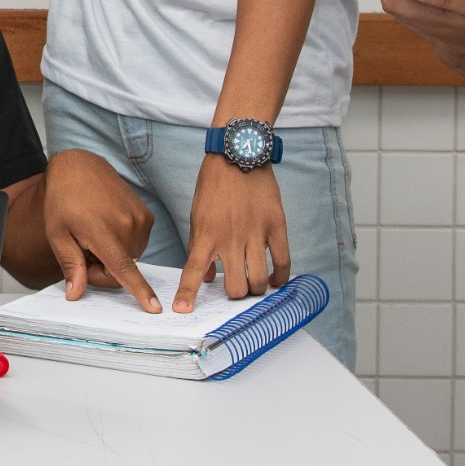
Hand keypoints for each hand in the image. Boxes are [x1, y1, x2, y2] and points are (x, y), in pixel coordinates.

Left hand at [42, 150, 158, 309]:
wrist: (80, 168)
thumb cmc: (64, 200)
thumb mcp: (57, 234)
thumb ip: (70, 265)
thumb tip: (76, 294)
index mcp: (103, 231)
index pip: (124, 269)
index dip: (139, 291)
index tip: (155, 308)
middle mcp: (128, 225)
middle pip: (121, 270)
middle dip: (100, 268)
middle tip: (82, 248)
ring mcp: (141, 219)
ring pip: (130, 258)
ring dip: (112, 255)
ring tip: (94, 233)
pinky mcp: (147, 216)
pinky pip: (136, 244)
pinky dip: (121, 244)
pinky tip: (106, 226)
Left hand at [178, 154, 289, 310]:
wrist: (238, 154)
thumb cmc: (214, 184)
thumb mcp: (198, 214)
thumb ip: (201, 246)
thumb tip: (207, 277)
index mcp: (206, 234)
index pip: (193, 271)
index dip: (188, 294)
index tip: (182, 311)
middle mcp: (230, 238)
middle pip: (236, 287)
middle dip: (236, 296)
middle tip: (237, 290)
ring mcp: (255, 233)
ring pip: (258, 280)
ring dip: (257, 289)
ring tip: (255, 285)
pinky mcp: (276, 226)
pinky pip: (282, 261)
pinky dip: (280, 277)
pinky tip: (275, 280)